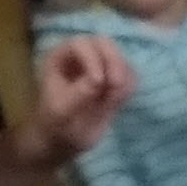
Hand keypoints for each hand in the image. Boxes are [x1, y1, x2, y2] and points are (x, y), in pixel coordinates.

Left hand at [31, 34, 134, 161]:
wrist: (63, 142)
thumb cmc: (55, 125)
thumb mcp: (62, 112)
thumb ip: (79, 93)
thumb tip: (99, 80)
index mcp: (61, 57)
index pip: (80, 44)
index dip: (92, 58)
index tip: (98, 82)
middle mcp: (81, 56)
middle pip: (104, 43)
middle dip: (114, 61)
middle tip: (116, 84)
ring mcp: (100, 66)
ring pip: (120, 56)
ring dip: (124, 75)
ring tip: (114, 100)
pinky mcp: (115, 80)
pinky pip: (130, 73)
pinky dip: (130, 84)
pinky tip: (119, 101)